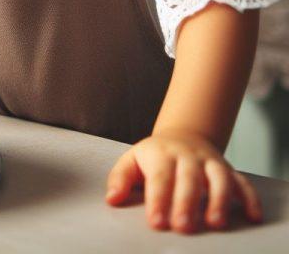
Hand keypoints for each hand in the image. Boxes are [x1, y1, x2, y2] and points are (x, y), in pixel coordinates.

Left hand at [105, 128, 263, 233]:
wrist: (182, 135)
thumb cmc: (153, 156)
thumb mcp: (132, 161)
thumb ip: (120, 178)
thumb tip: (112, 199)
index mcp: (161, 154)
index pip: (159, 177)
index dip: (158, 200)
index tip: (156, 222)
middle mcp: (187, 157)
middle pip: (188, 178)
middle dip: (186, 203)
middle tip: (183, 227)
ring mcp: (210, 162)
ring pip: (219, 177)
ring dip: (220, 199)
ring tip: (216, 223)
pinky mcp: (228, 170)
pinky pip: (242, 182)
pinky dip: (249, 197)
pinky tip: (252, 216)